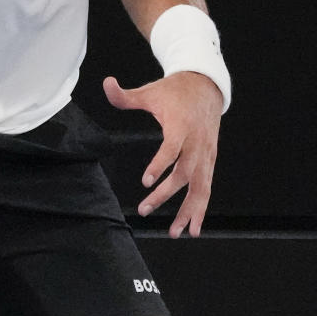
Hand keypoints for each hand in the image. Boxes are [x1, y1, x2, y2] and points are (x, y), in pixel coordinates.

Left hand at [103, 70, 222, 237]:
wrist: (207, 86)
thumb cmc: (175, 90)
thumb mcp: (150, 90)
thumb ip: (126, 95)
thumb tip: (106, 83)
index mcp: (181, 124)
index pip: (172, 147)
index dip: (160, 164)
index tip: (145, 181)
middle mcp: (197, 142)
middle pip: (184, 172)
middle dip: (166, 194)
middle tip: (144, 209)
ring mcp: (206, 153)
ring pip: (200, 186)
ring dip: (188, 211)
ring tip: (174, 232)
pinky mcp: (210, 160)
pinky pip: (207, 187)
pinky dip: (201, 208)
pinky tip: (193, 228)